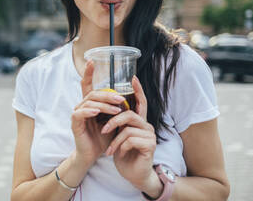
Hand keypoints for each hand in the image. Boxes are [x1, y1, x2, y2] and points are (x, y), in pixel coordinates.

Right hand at [71, 60, 125, 167]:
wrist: (93, 154)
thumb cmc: (103, 136)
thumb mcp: (113, 120)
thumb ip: (116, 108)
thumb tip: (127, 96)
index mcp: (90, 103)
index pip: (88, 84)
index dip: (89, 72)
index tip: (92, 60)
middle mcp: (82, 105)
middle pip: (93, 93)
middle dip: (109, 94)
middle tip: (121, 99)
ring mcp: (77, 113)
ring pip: (90, 102)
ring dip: (105, 104)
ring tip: (117, 110)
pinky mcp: (75, 123)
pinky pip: (80, 113)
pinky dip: (89, 111)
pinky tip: (97, 112)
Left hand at [101, 76, 157, 191]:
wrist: (132, 175)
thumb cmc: (124, 154)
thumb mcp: (118, 135)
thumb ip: (118, 122)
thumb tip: (108, 107)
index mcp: (139, 122)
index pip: (141, 102)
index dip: (138, 89)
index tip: (133, 77)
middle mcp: (147, 126)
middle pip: (129, 114)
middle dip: (113, 121)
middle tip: (103, 130)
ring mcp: (150, 135)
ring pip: (127, 128)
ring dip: (114, 139)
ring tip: (109, 150)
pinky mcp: (150, 145)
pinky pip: (130, 139)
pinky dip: (119, 147)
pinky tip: (118, 154)